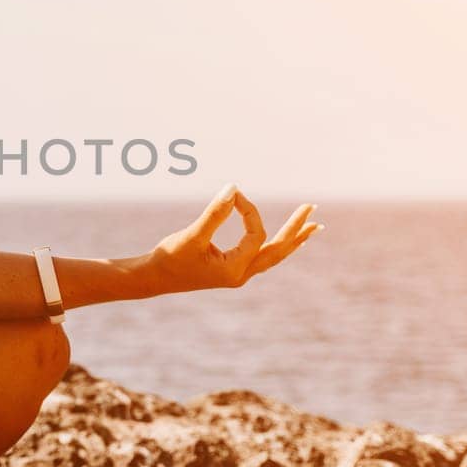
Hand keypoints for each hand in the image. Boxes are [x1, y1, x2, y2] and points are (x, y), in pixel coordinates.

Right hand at [147, 184, 321, 293]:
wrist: (152, 278)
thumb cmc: (170, 257)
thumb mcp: (193, 234)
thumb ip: (215, 212)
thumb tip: (235, 188)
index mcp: (234, 269)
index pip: (255, 234)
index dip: (248, 210)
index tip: (234, 193)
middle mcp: (241, 275)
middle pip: (278, 250)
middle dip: (297, 229)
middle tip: (313, 209)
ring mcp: (238, 274)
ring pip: (273, 255)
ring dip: (293, 240)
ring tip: (313, 227)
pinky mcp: (231, 270)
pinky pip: (263, 257)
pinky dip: (277, 246)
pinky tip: (286, 240)